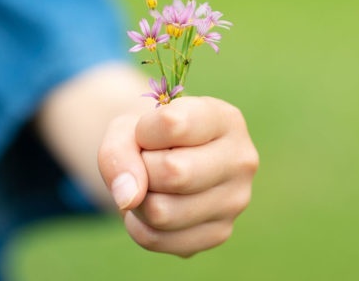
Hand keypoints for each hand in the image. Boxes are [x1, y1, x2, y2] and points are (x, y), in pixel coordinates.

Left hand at [98, 96, 258, 256]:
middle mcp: (241, 160)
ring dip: (138, 200)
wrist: (165, 159)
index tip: (149, 132)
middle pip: (173, 173)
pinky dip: (140, 224)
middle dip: (143, 169)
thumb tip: (129, 199)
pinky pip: (156, 239)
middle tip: (148, 162)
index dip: (144, 131)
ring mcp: (235, 201)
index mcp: (226, 120)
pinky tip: (155, 206)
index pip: (172, 124)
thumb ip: (117, 152)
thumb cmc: (150, 138)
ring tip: (151, 184)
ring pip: (162, 212)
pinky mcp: (219, 233)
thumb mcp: (126, 128)